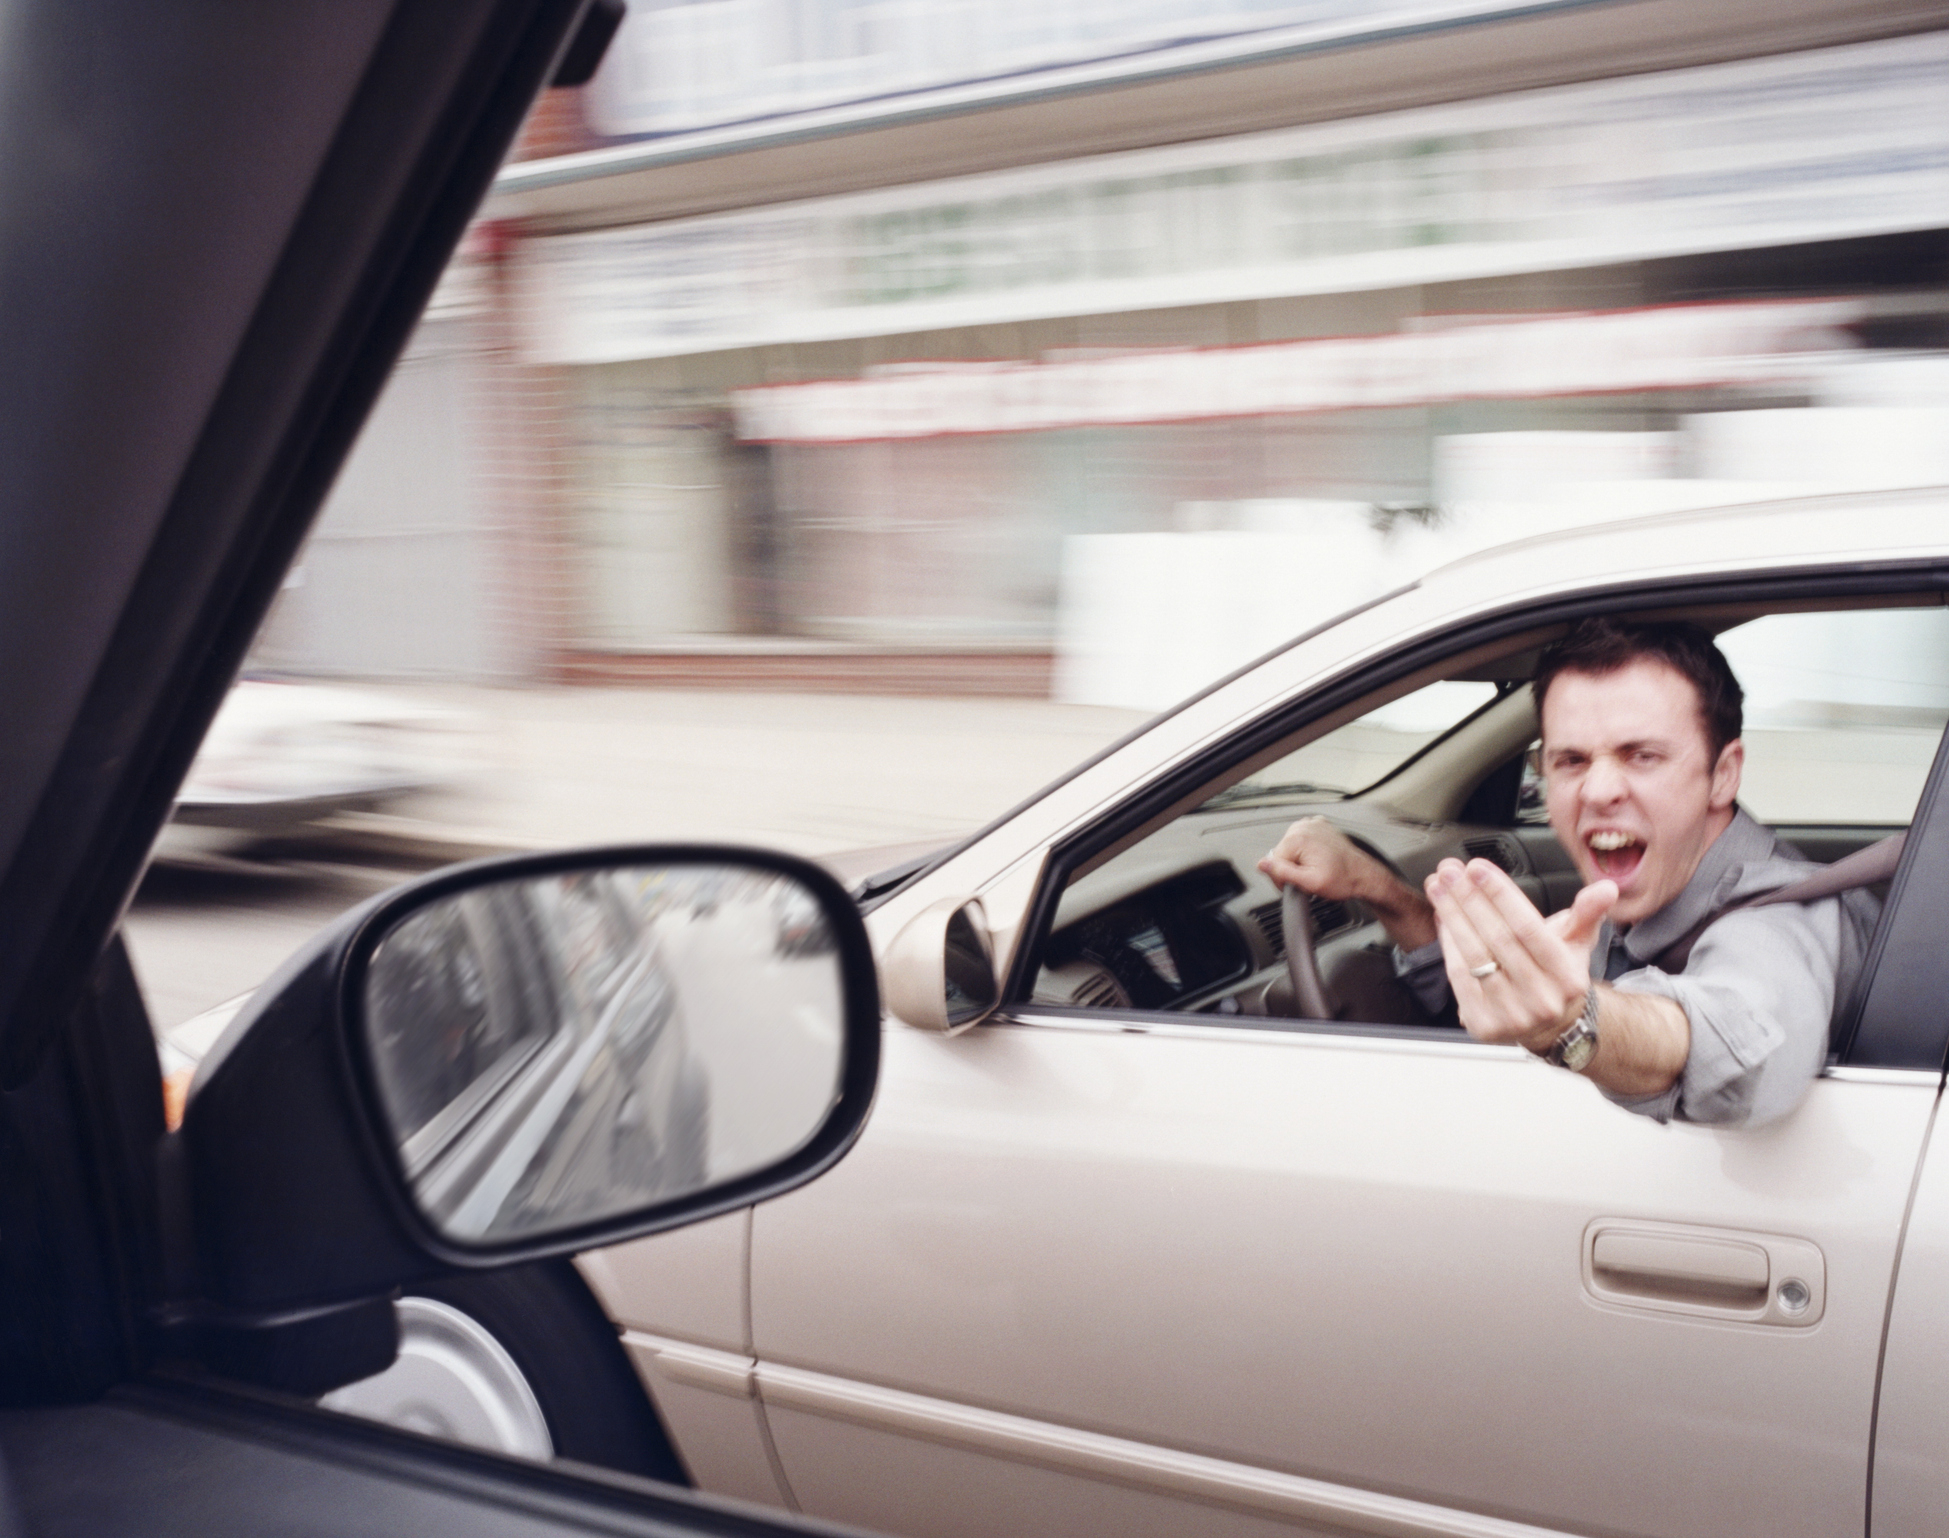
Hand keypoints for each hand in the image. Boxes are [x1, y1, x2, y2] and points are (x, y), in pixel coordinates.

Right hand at [1259, 818, 1435, 951]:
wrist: (1364, 875)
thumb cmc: (1344, 879)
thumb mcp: (1310, 882)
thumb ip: (1283, 873)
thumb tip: (1262, 864)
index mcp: (1298, 838)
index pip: (1273, 861)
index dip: (1282, 878)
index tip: (1297, 885)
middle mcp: (1304, 826)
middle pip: (1282, 852)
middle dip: (1292, 868)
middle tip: (1309, 878)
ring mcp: (1313, 824)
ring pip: (1291, 847)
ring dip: (1299, 860)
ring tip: (1317, 868)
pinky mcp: (1319, 826)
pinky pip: (1302, 841)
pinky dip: (1307, 852)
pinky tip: (1319, 860)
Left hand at [1426, 858, 1616, 1051]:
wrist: (1551, 1025)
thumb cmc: (1558, 974)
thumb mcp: (1578, 942)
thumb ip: (1586, 913)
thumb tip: (1606, 889)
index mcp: (1567, 977)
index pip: (1528, 928)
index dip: (1500, 895)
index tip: (1477, 868)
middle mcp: (1541, 999)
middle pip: (1497, 939)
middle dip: (1469, 899)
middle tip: (1450, 870)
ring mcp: (1511, 1015)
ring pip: (1474, 956)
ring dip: (1452, 916)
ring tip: (1439, 886)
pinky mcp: (1484, 1024)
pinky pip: (1459, 976)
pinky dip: (1448, 943)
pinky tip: (1443, 918)